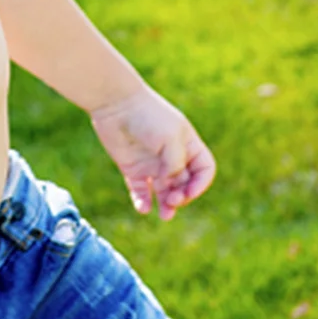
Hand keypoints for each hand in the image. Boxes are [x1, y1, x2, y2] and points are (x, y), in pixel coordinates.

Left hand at [89, 86, 214, 220]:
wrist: (113, 103)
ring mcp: (151, 163)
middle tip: (173, 201)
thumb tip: (171, 184)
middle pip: (185, 184)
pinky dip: (143, 201)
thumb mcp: (170, 138)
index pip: (204, 170)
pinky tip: (143, 208)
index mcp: (187, 144)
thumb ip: (175, 164)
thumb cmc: (146, 116)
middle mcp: (171, 156)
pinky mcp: (131, 168)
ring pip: (164, 191)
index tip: (189, 191)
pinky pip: (140, 190)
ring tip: (164, 215)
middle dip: (182, 196)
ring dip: (167, 205)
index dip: (201, 184)